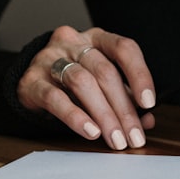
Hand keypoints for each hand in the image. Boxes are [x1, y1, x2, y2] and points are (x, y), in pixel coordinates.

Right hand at [18, 26, 155, 149]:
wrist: (31, 82)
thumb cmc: (72, 82)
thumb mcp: (101, 84)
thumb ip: (125, 99)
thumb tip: (147, 121)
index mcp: (97, 39)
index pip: (123, 48)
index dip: (139, 74)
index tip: (148, 102)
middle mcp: (74, 43)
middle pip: (104, 72)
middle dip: (124, 109)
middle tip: (133, 136)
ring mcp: (49, 58)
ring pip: (82, 83)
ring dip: (104, 115)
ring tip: (115, 138)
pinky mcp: (31, 81)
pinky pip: (55, 98)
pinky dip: (76, 117)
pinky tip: (91, 131)